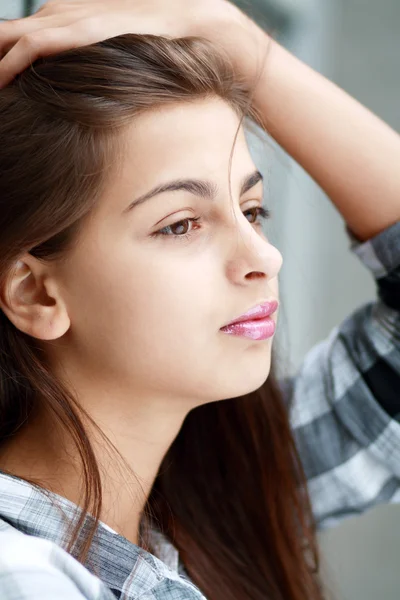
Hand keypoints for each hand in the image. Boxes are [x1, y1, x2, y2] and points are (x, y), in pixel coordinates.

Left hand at [0, 0, 253, 87]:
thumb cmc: (164, 48)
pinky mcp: (87, 28)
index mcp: (70, 19)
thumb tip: (95, 98)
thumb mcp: (124, 60)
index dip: (2, 61)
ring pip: (17, 39)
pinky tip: (1, 78)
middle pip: (10, 35)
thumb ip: (102, 71)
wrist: (200, 27)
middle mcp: (65, 14)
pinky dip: (15, 60)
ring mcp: (75, 18)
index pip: (23, 39)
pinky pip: (40, 44)